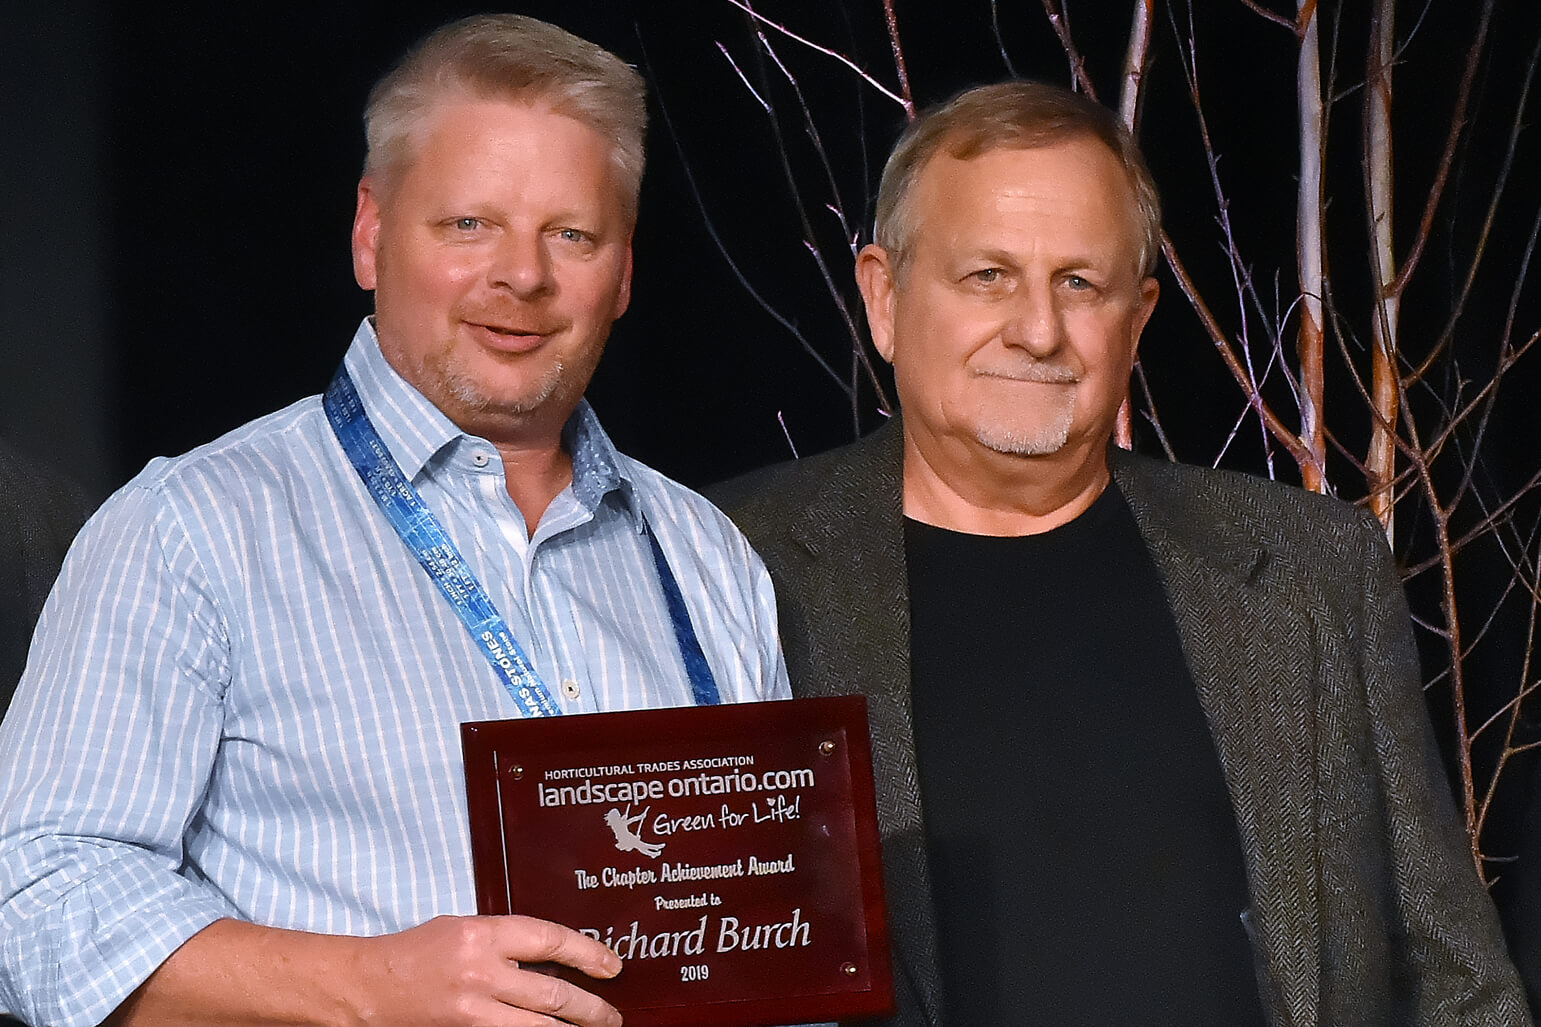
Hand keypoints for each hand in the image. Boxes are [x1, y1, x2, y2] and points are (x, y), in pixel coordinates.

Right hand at [353, 914, 622, 1025]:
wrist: (368, 986)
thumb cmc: (417, 952)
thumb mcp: (465, 929)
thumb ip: (508, 941)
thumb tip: (556, 957)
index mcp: (483, 935)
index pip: (551, 941)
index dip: (588, 954)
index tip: (611, 966)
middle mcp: (480, 972)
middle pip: (553, 995)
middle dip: (590, 1009)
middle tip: (612, 1016)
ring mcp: (471, 1010)